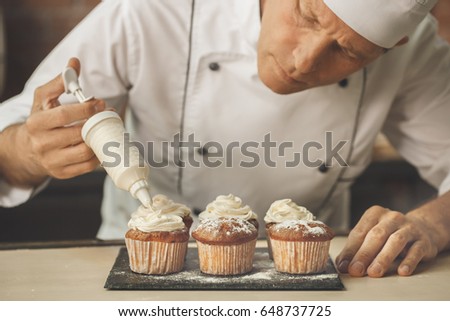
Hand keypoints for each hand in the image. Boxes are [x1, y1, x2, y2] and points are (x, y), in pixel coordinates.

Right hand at [0, 58, 104, 186]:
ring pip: (85, 152)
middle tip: (109, 115)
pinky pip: (87, 166)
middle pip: (77, 134)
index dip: (85, 109)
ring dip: (101, 140)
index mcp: (36, 123)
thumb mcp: (44, 99)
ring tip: (107, 129)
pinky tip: (102, 144)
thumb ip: (60, 81)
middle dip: (98, 123)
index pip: (64, 115)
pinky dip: (99, 155)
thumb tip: (74, 62)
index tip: (100, 103)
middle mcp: (42, 144)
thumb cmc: (41, 120)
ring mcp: (52, 161)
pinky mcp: (62, 173)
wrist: (27, 150)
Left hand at [335, 205, 439, 277]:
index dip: (350, 250)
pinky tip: (402, 271)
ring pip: (395, 241)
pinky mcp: (423, 240)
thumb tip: (342, 265)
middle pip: (376, 235)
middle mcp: (392, 218)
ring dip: (383, 258)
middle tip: (355, 270)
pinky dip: (409, 261)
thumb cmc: (390, 233)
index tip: (343, 265)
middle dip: (364, 254)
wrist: (422, 228)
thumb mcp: (372, 236)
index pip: (359, 232)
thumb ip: (356, 249)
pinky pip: (416, 250)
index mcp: (375, 214)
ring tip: (374, 272)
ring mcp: (409, 228)